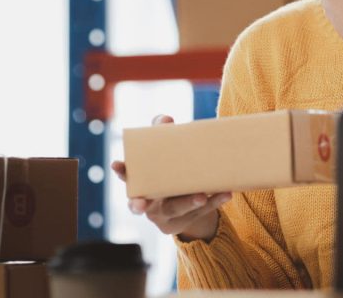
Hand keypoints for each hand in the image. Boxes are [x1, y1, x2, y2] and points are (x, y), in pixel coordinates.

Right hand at [111, 114, 231, 240]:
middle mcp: (149, 201)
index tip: (117, 164)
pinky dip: (213, 202)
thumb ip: (162, 133)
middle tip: (141, 204)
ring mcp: (166, 215)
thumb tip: (166, 120)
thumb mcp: (167, 151)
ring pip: (177, 209)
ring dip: (188, 202)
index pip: (127, 177)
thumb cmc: (171, 168)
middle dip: (140, 204)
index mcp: (141, 182)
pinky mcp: (183, 222)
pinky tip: (226, 193)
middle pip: (144, 203)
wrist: (188, 198)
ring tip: (202, 195)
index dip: (122, 171)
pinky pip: (200, 212)